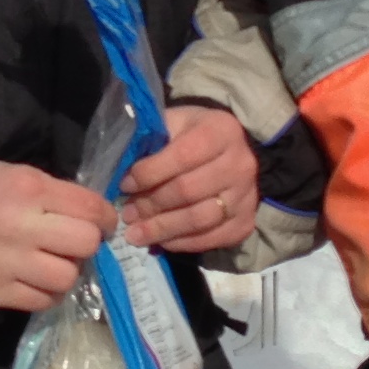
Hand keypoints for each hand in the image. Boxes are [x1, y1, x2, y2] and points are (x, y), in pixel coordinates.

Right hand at [0, 163, 111, 312]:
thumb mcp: (21, 177)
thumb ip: (57, 194)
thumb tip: (96, 218)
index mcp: (30, 191)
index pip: (90, 209)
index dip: (106, 218)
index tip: (104, 223)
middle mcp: (21, 227)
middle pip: (85, 244)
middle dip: (87, 243)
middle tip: (76, 243)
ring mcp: (8, 263)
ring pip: (67, 278)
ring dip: (67, 271)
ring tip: (55, 263)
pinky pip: (42, 301)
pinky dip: (47, 292)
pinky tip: (38, 280)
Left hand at [117, 104, 259, 254]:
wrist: (230, 152)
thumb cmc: (192, 136)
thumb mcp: (173, 124)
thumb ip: (151, 142)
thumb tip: (121, 172)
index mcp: (221, 131)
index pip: (183, 156)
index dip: (150, 173)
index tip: (125, 184)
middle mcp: (241, 164)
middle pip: (189, 191)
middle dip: (151, 205)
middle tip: (127, 214)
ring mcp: (247, 196)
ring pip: (199, 219)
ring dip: (162, 229)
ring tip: (135, 234)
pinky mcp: (245, 223)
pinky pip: (211, 239)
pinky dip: (181, 243)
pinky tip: (159, 241)